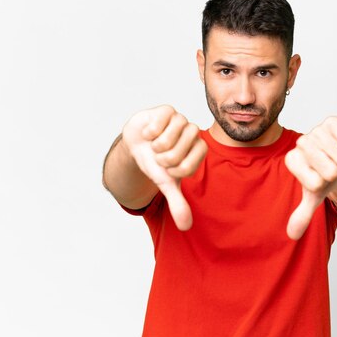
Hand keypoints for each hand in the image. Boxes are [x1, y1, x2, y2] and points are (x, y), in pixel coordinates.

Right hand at [123, 105, 206, 230]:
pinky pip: (159, 123)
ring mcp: (181, 120)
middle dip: (162, 159)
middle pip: (178, 153)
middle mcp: (194, 133)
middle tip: (159, 155)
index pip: (189, 166)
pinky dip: (149, 132)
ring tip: (154, 144)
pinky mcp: (168, 110)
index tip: (168, 169)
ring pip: (168, 139)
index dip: (173, 171)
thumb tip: (186, 226)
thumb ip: (178, 203)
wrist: (137, 144)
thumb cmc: (155, 162)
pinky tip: (149, 132)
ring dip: (155, 146)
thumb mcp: (166, 184)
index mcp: (199, 150)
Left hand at [285, 117, 336, 239]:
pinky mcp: (332, 121)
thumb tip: (292, 236)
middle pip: (331, 168)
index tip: (322, 177)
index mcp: (293, 161)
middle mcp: (301, 144)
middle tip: (333, 167)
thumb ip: (302, 214)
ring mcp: (317, 131)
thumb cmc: (326, 175)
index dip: (325, 183)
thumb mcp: (315, 195)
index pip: (315, 181)